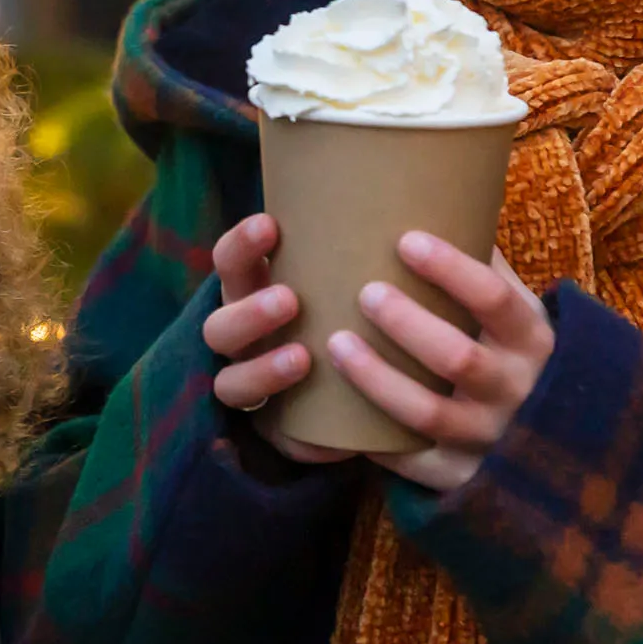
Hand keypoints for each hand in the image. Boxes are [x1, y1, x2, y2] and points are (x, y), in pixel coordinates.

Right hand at [202, 214, 359, 464]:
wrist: (352, 386)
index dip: (240, 245)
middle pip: (218, 328)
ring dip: (264, 371)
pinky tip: (330, 440)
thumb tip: (424, 203)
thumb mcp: (347, 277)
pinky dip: (302, 439)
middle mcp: (242, 340)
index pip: (230, 263)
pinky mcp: (280, 431)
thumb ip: (362, 251)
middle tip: (289, 298)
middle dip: (248, 312)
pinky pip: (282, 440)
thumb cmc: (350, 308)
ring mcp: (253, 386)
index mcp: (253, 293)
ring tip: (302, 358)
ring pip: (232, 385)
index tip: (271, 224)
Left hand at [322, 232, 554, 493]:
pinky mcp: (462, 478)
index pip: (496, 300)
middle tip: (363, 292)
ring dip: (376, 378)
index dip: (450, 269)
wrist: (563, 447)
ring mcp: (489, 440)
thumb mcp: (521, 315)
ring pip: (426, 413)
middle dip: (406, 324)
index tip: (405, 239)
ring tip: (336, 343)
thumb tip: (445, 194)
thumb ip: (489, 269)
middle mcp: (517, 393)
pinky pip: (412, 463)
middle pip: (457, 358)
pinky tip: (337, 413)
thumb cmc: (522, 359)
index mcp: (534, 342)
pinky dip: (374, 441)